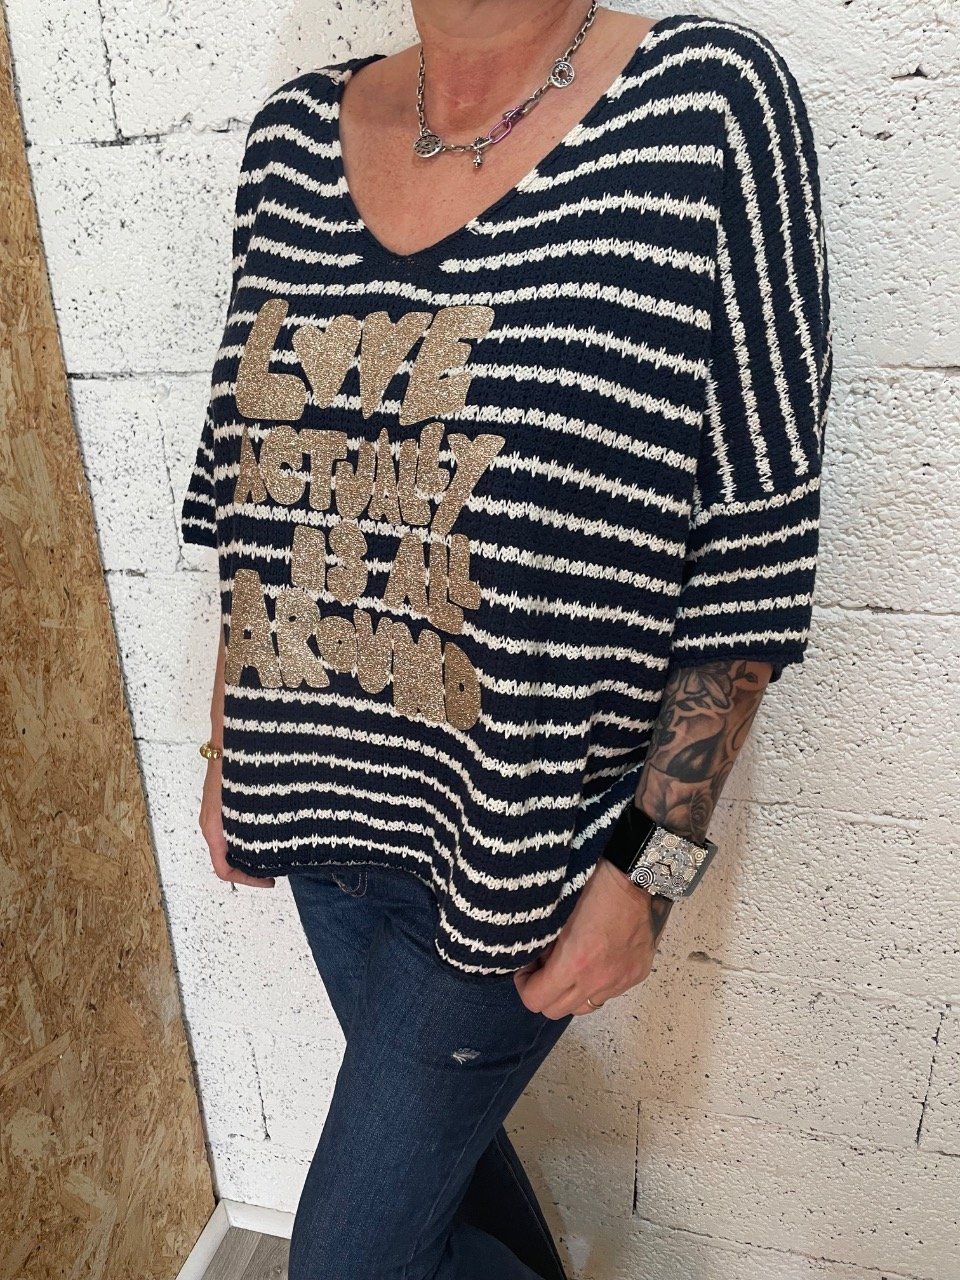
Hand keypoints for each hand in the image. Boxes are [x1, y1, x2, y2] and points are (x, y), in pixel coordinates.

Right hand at [200, 758, 274, 887]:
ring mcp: (217, 813)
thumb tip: (270, 852)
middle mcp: (212, 824)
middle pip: (228, 859)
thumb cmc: (235, 765)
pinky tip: (272, 828)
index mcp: (213, 828)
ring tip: (278, 850)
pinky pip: (235, 827)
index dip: (248, 880)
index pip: (224, 869)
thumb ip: (254, 827)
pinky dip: (251, 835)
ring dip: (253, 851)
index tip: (271, 881)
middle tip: (278, 868)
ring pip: (232, 843)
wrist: (228, 734)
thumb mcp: (245, 802)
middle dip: (253, 868)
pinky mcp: (224, 802)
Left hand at [514, 857, 671, 1017]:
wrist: (636, 875)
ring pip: (584, 1006)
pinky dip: (597, 982)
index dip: (524, 985)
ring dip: (572, 992)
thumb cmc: (593, 886)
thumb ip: (544, 944)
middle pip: (557, 1011)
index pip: (535, 1000)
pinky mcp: (636, 975)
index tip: (526, 968)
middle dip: (545, 992)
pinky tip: (597, 958)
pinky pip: (609, 992)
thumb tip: (535, 960)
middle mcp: (598, 980)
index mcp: (574, 964)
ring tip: (571, 966)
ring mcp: (620, 981)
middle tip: (544, 967)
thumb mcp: (557, 913)